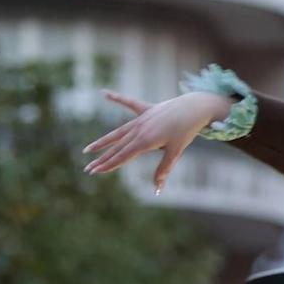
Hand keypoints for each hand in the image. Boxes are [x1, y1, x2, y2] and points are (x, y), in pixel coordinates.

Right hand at [81, 90, 231, 193]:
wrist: (195, 108)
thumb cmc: (186, 131)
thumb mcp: (175, 152)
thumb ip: (163, 169)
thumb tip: (157, 189)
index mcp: (145, 141)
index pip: (122, 156)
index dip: (108, 165)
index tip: (95, 172)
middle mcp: (139, 129)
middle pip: (116, 147)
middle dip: (101, 159)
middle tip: (88, 169)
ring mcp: (141, 118)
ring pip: (117, 132)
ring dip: (103, 141)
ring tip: (89, 149)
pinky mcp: (146, 109)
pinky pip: (128, 103)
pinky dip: (116, 98)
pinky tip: (103, 93)